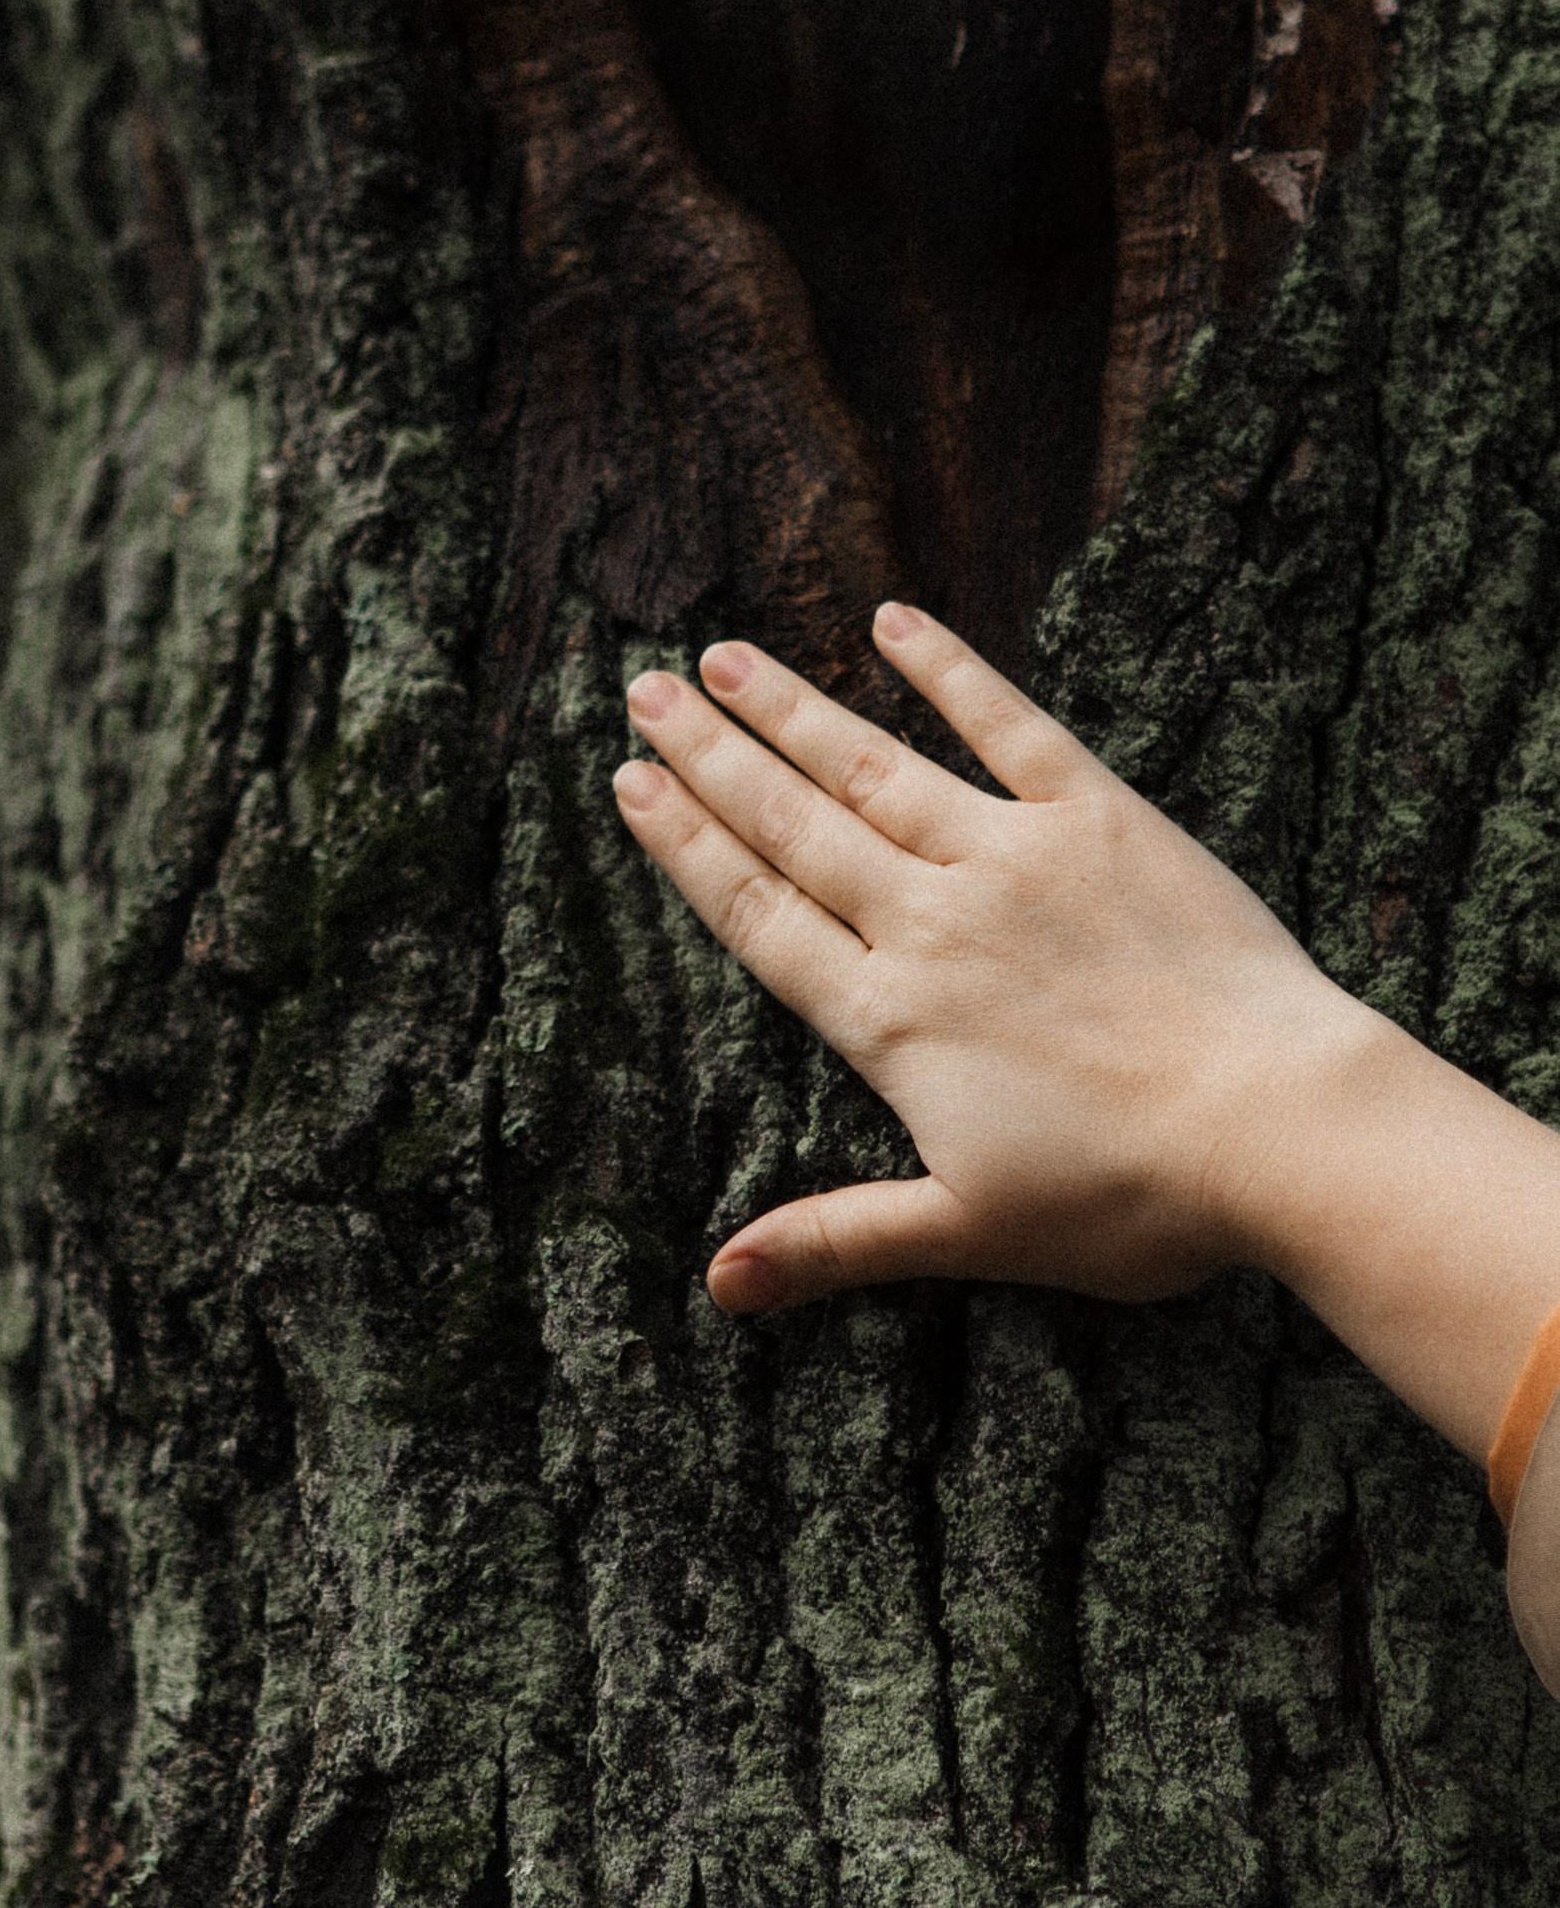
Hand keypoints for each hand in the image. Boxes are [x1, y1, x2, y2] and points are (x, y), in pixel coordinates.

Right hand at [612, 602, 1379, 1315]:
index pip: (758, 916)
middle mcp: (931, 922)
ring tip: (723, 655)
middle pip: (793, 826)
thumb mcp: (967, 1232)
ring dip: (790, 708)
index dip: (685, 848)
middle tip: (644, 689)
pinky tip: (895, 622)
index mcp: (889, 1020)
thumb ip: (835, 1241)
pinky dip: (949, 671)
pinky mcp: (1101, 820)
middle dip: (710, 757)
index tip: (628, 785)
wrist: (1279, 1125)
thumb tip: (718, 1285)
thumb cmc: (1132, 1198)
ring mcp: (1013, 860)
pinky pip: (1009, 726)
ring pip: (872, 767)